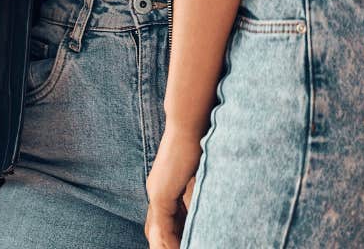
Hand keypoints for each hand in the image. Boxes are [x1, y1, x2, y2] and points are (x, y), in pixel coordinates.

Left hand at [144, 129, 202, 248]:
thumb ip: (197, 193)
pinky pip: (162, 226)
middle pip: (155, 230)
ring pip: (157, 231)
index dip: (171, 237)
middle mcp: (157, 192)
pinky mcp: (161, 194)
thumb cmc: (199, 145)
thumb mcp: (199, 176)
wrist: (189, 126)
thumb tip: (208, 207)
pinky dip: (168, 242)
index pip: (164, 220)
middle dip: (165, 245)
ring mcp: (157, 193)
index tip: (183, 243)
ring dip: (165, 246)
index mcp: (164, 187)